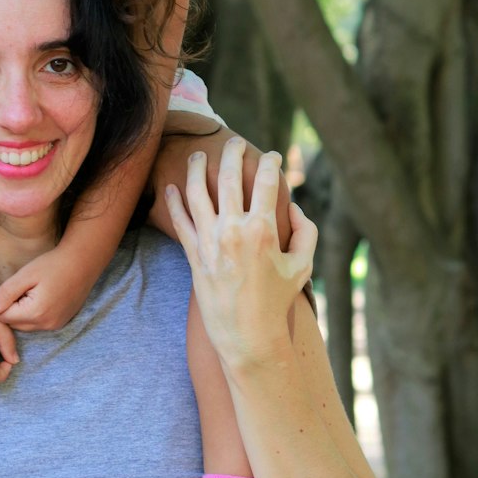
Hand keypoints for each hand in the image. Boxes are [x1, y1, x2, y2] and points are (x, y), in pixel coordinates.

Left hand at [0, 244, 93, 330]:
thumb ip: (6, 293)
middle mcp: (45, 324)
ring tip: (33, 292)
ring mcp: (54, 326)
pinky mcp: (60, 323)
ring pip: (25, 326)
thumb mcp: (25, 275)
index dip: (4, 302)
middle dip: (12, 309)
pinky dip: (35, 314)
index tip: (13, 287)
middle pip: (14, 324)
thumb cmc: (53, 265)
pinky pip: (38, 324)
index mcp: (35, 313)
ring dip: (23, 313)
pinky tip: (42, 297)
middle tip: (23, 289)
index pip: (4, 317)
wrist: (82, 263)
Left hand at [165, 139, 315, 370]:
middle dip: (232, 153)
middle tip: (234, 141)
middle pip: (229, 178)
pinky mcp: (194, 255)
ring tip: (197, 156)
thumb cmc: (278, 302)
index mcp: (264, 230)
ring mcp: (210, 242)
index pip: (266, 183)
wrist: (247, 337)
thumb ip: (305, 231)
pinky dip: (175, 201)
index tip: (271, 157)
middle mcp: (234, 230)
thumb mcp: (302, 266)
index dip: (270, 164)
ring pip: (197, 193)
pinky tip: (173, 187)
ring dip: (196, 169)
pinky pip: (180, 221)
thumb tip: (292, 207)